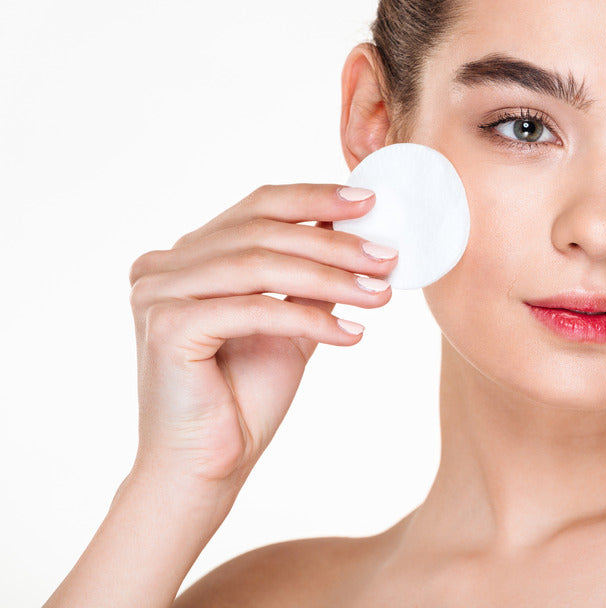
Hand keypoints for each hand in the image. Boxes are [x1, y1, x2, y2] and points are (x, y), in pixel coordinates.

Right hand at [126, 184, 395, 490]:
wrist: (207, 468)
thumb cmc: (244, 397)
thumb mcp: (288, 322)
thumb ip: (307, 276)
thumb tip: (355, 228)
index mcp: (187, 255)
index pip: (258, 206)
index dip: (315, 198)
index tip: (371, 202)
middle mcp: (163, 265)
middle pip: (262, 232)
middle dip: (334, 243)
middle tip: (388, 258)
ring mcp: (157, 293)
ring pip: (260, 267)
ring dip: (330, 280)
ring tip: (380, 295)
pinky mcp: (167, 327)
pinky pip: (253, 309)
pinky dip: (308, 319)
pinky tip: (351, 334)